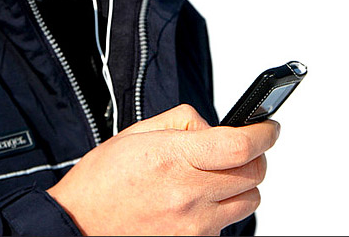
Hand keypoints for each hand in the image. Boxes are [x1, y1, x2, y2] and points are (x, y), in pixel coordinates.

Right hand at [47, 104, 279, 235]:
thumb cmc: (103, 179)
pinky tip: (198, 198)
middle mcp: (188, 195)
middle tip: (244, 147)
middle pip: (254, 175)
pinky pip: (226, 225)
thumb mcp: (138, 133)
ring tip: (217, 174)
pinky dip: (222, 208)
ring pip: (247, 202)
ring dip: (241, 184)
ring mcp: (193, 226)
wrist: (78, 225)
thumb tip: (213, 126)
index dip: (264, 132)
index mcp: (174, 158)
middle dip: (257, 156)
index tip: (270, 126)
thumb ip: (182, 122)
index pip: (240, 145)